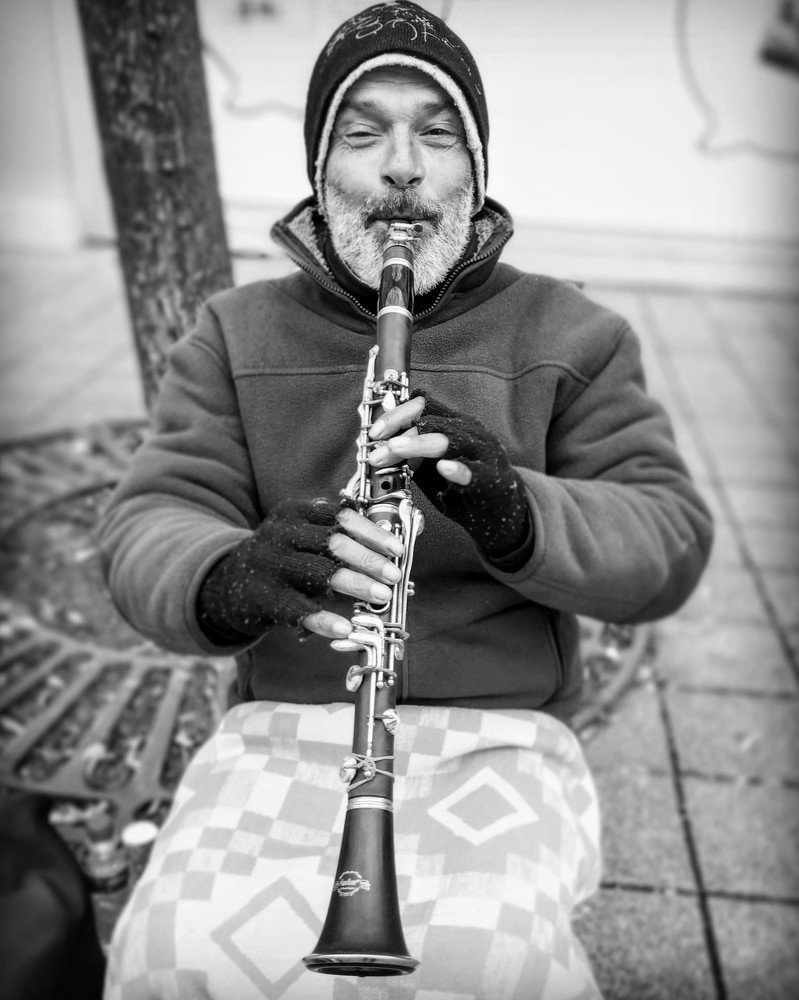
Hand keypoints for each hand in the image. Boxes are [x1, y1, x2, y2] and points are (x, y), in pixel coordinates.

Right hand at [197, 498, 403, 642]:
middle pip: (332, 542)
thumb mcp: (303, 536)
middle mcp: (281, 533)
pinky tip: (346, 628)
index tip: (397, 548)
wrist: (229, 583)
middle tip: (395, 574)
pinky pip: (298, 609)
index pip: (339, 515)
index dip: (371, 531)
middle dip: (368, 558)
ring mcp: (270, 564)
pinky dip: (324, 619)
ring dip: (356, 584)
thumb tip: (391, 551)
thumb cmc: (284, 558)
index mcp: (296, 512)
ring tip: (382, 595)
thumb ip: (338, 537)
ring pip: (319, 573)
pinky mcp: (263, 596)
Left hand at [368, 394, 530, 558]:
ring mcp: (484, 455)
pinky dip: (458, 469)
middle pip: (432, 419)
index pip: (424, 406)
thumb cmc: (463, 487)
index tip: (374, 433)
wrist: (502, 514)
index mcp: (456, 424)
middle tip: (377, 447)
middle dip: (399, 430)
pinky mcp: (493, 481)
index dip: (396, 414)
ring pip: (450, 440)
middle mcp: (471, 433)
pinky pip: (475, 472)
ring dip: (417, 444)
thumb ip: (411, 455)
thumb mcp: (431, 468)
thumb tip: (381, 444)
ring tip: (395, 450)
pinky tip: (444, 468)